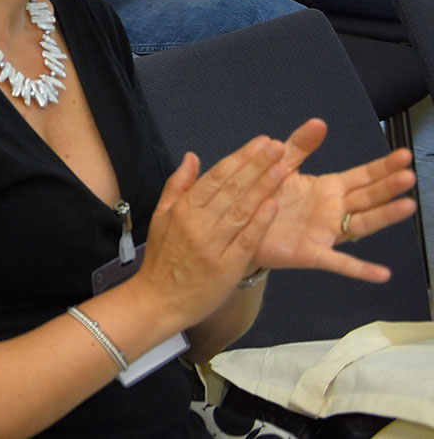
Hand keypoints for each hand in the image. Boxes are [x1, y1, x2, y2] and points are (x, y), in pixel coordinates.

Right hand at [136, 135, 289, 328]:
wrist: (159, 299)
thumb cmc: (163, 258)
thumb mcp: (161, 217)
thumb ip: (178, 186)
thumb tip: (192, 157)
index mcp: (182, 209)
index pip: (215, 177)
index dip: (240, 158)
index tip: (260, 143)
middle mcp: (198, 223)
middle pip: (231, 189)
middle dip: (256, 165)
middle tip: (278, 147)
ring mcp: (213, 244)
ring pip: (241, 210)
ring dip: (263, 187)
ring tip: (283, 168)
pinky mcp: (227, 266)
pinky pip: (246, 240)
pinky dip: (260, 221)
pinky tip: (274, 204)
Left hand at [246, 120, 416, 279]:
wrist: (241, 227)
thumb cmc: (266, 197)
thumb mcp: (282, 166)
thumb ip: (300, 146)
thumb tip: (319, 122)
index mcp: (328, 188)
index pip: (362, 175)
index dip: (383, 166)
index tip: (404, 155)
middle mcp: (333, 211)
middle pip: (367, 197)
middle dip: (388, 186)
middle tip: (408, 175)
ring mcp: (325, 233)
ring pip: (361, 223)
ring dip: (385, 215)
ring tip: (407, 206)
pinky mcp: (311, 253)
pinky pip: (338, 262)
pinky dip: (360, 269)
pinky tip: (381, 273)